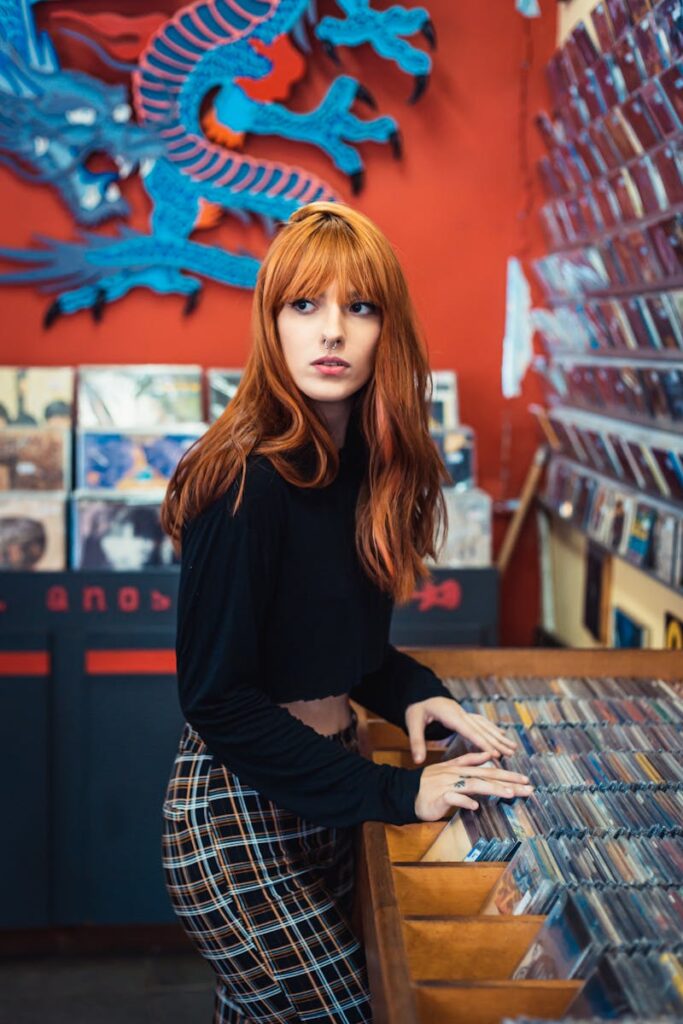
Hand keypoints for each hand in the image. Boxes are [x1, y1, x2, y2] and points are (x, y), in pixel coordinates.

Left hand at [405, 696, 516, 763]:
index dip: (482, 742)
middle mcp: (460, 713)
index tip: (495, 753)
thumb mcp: (412, 723)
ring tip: (513, 747)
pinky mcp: (464, 714)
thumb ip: (416, 741)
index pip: (469, 731)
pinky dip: (493, 729)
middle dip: (497, 741)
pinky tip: (502, 735)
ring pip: (485, 725)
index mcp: (450, 716)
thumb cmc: (416, 709)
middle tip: (511, 753)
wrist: (419, 693)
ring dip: (499, 736)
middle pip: (481, 729)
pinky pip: (482, 722)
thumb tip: (417, 761)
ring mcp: (464, 713)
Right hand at [413, 751, 533, 820]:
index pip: (488, 771)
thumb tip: (487, 755)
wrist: (406, 792)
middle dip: (508, 781)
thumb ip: (468, 761)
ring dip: (492, 788)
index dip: (507, 774)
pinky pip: (453, 798)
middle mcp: (457, 774)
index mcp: (461, 769)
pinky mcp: (439, 796)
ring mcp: (448, 784)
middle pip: (486, 776)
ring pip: (474, 785)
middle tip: (528, 786)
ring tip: (510, 794)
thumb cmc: (429, 784)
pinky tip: (475, 807)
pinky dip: (463, 802)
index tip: (525, 779)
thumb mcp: (449, 769)